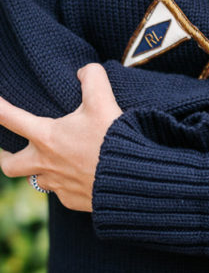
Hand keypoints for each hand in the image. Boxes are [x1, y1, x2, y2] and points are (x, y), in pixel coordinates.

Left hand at [0, 63, 122, 211]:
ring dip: (40, 171)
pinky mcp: (72, 201)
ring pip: (37, 181)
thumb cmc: (114, 141)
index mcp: (47, 136)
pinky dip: (66, 185)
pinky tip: (80, 177)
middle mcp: (45, 163)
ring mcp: (58, 185)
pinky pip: (62, 193)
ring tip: (53, 164)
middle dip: (6, 157)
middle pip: (9, 166)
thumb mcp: (104, 102)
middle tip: (12, 151)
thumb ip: (92, 78)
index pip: (9, 118)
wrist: (133, 180)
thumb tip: (84, 71)